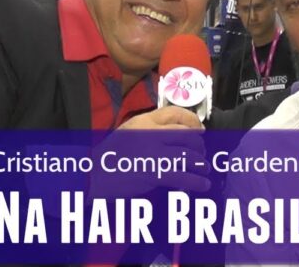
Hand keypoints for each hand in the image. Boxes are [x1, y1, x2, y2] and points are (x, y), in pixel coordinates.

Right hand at [89, 107, 209, 198]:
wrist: (94, 174)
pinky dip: (196, 182)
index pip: (175, 114)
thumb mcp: (129, 131)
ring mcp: (154, 154)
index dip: (193, 121)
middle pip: (187, 136)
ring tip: (204, 169)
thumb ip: (151, 129)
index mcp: (144, 121)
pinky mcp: (155, 174)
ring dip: (200, 164)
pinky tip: (202, 184)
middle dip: (199, 146)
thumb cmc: (112, 155)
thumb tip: (181, 134)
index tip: (200, 130)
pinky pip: (183, 177)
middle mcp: (151, 134)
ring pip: (188, 156)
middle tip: (201, 154)